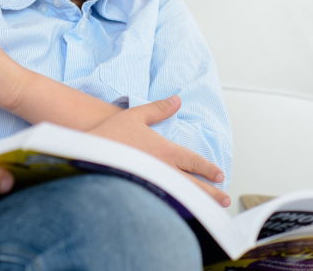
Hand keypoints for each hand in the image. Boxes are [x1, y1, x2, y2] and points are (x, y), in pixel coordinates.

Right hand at [89, 95, 231, 206]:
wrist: (87, 154)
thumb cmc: (110, 134)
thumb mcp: (135, 115)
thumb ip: (158, 109)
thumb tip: (177, 100)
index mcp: (164, 151)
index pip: (193, 161)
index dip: (208, 168)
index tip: (219, 174)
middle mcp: (162, 170)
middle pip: (193, 184)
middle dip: (211, 192)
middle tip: (224, 199)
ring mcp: (152, 185)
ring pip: (182, 197)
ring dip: (197, 203)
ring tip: (209, 211)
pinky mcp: (140, 195)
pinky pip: (163, 204)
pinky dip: (176, 209)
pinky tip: (180, 213)